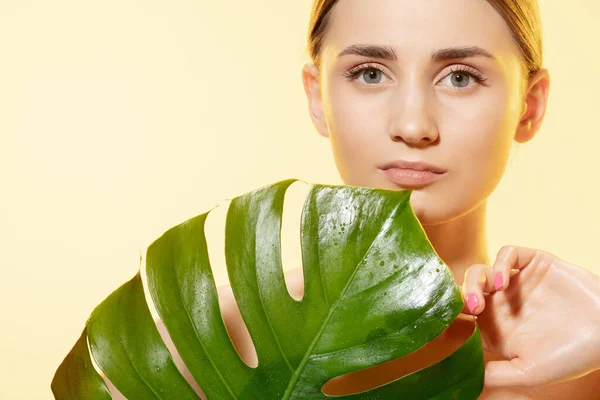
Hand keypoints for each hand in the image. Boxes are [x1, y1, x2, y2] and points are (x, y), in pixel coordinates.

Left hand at [461, 245, 599, 388]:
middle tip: (471, 308)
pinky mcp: (533, 263)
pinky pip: (508, 254)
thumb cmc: (570, 356)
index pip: (460, 315)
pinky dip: (501, 262)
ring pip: (481, 271)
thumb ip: (498, 375)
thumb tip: (469, 381)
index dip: (449, 314)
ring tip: (483, 297)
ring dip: (475, 280)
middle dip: (461, 296)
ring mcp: (515, 282)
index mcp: (493, 327)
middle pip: (466, 291)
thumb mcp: (530, 372)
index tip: (444, 320)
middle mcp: (500, 303)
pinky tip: (504, 280)